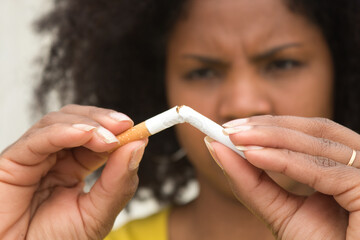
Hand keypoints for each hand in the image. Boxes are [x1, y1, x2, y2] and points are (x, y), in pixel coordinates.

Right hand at [0, 104, 146, 239]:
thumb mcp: (97, 214)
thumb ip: (118, 182)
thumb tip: (138, 145)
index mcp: (74, 168)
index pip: (97, 136)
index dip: (116, 129)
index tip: (137, 129)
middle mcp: (54, 158)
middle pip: (78, 121)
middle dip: (103, 120)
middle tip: (125, 126)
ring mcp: (34, 158)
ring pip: (58, 122)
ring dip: (88, 124)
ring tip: (108, 139)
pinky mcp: (12, 162)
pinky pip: (37, 139)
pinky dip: (62, 132)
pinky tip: (84, 135)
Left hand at [207, 116, 359, 239]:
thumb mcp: (279, 210)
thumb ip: (251, 181)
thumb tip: (217, 147)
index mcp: (344, 166)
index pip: (310, 132)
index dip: (271, 125)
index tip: (233, 127)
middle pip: (316, 131)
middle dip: (268, 128)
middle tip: (228, 129)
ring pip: (318, 144)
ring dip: (270, 138)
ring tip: (234, 140)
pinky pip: (324, 170)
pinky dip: (284, 160)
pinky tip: (253, 156)